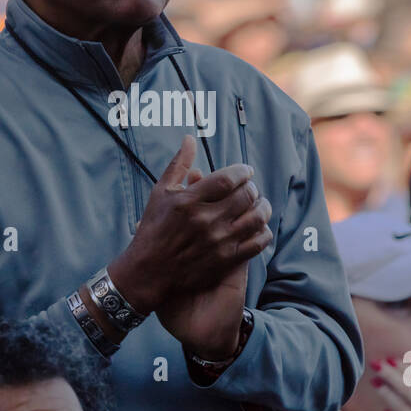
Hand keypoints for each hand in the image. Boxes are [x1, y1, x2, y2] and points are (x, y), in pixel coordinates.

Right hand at [111, 136, 271, 314]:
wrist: (148, 272)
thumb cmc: (153, 229)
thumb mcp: (160, 193)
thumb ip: (178, 165)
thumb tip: (190, 138)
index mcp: (188, 201)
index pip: (228, 178)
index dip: (243, 171)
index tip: (245, 171)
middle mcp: (205, 221)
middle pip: (245, 196)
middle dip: (252, 187)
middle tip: (249, 187)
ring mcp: (217, 242)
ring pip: (256, 218)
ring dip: (262, 206)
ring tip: (258, 203)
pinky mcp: (226, 261)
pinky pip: (257, 242)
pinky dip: (263, 231)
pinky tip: (257, 226)